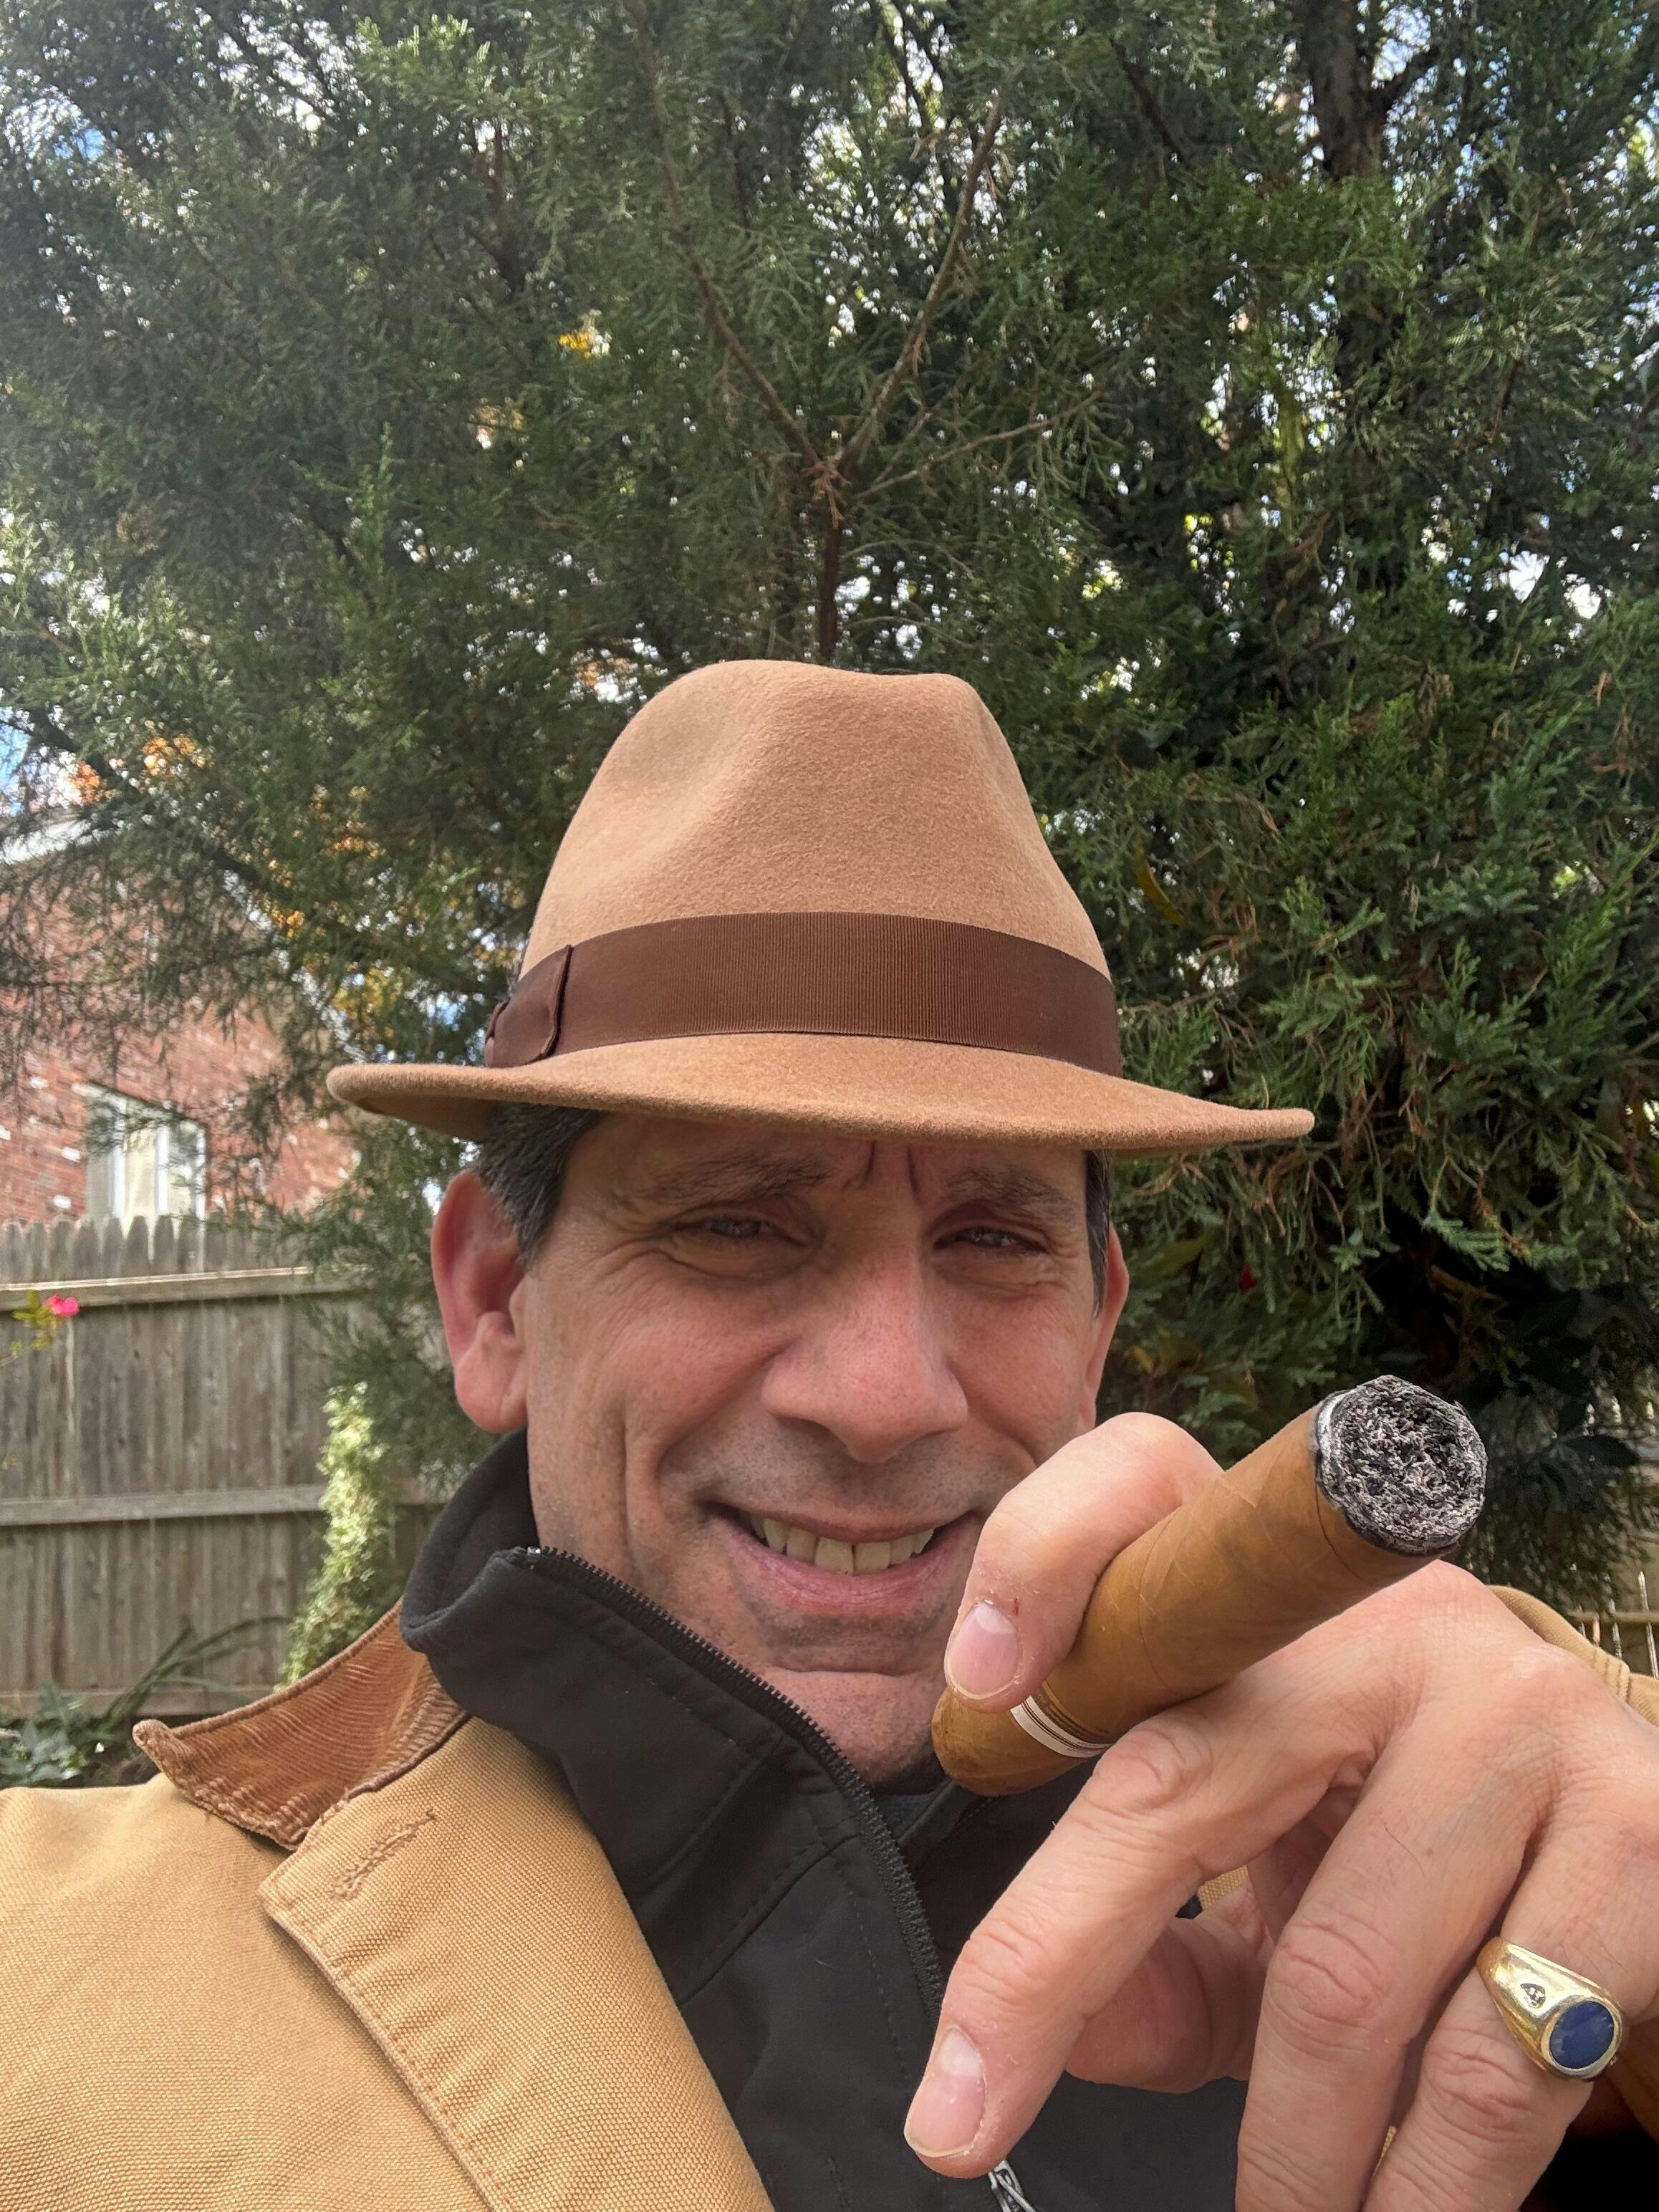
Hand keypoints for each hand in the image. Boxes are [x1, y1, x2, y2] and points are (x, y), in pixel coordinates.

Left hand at [904, 1413, 1658, 2209]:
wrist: (1644, 1857)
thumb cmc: (1405, 1869)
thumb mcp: (1266, 1888)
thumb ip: (1145, 1955)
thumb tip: (1037, 2039)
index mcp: (1279, 1602)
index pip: (1140, 1484)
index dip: (1040, 1556)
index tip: (973, 1688)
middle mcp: (1390, 1618)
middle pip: (1185, 1770)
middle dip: (1056, 1962)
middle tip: (963, 2119)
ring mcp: (1519, 1710)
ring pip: (1345, 1967)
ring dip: (1290, 2151)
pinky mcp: (1639, 1827)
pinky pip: (1496, 2053)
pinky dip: (1430, 2183)